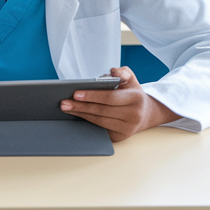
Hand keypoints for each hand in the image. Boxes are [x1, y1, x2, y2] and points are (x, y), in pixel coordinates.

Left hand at [61, 66, 178, 141]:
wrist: (145, 114)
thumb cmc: (132, 94)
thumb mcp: (130, 79)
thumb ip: (122, 72)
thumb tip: (114, 73)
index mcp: (136, 98)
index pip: (110, 97)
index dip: (92, 96)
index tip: (75, 93)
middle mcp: (134, 115)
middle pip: (102, 111)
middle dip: (81, 106)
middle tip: (63, 102)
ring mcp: (128, 128)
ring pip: (99, 121)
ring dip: (80, 114)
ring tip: (66, 108)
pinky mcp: (121, 137)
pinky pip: (100, 129)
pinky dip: (87, 122)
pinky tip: (76, 116)